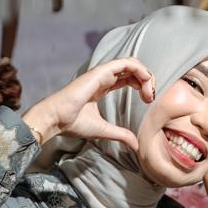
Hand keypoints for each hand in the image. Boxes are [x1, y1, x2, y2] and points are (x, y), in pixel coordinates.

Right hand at [21, 56, 154, 148]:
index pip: (127, 78)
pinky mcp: (101, 71)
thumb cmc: (73, 123)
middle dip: (146, 81)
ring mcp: (102, 73)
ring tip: (149, 92)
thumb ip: (121, 134)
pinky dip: (140, 70)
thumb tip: (136, 145)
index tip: (148, 101)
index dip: (141, 85)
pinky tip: (145, 82)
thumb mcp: (104, 130)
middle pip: (132, 70)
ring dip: (145, 75)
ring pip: (131, 64)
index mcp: (102, 86)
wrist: (57, 119)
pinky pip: (126, 63)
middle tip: (150, 98)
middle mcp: (103, 77)